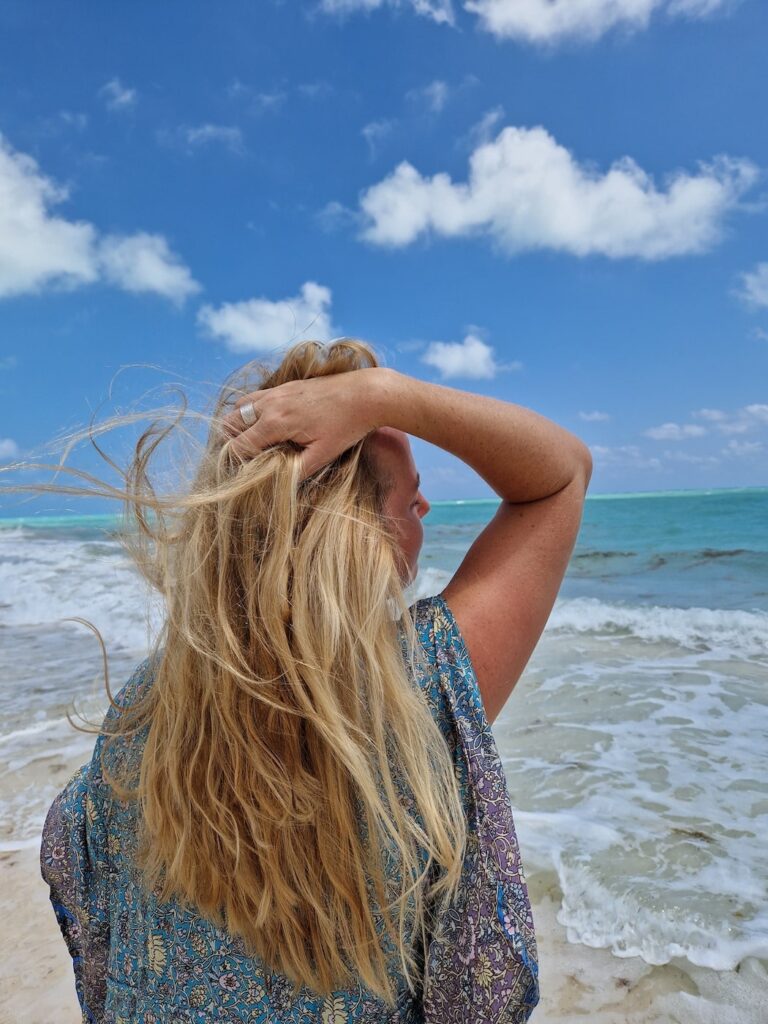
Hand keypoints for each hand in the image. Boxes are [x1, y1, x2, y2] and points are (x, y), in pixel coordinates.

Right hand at [222, 368, 382, 481]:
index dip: (237, 464)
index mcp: (275, 423)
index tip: (246, 475)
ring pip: (240, 408)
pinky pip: (256, 398)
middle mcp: (270, 404)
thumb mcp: (323, 455)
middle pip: (230, 424)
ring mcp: (277, 392)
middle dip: (232, 444)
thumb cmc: (347, 425)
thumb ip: (297, 471)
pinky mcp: (286, 386)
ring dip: (240, 426)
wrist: (366, 393)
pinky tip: (269, 426)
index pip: (239, 446)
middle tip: (247, 460)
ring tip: (255, 444)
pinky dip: (253, 412)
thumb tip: (279, 484)